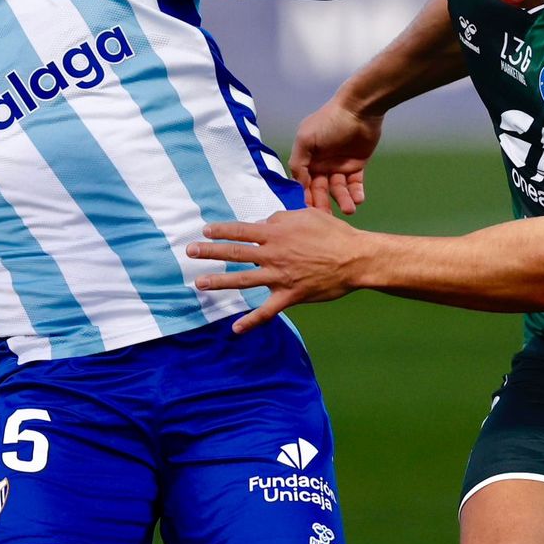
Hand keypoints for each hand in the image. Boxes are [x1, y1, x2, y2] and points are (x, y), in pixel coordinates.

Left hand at [188, 209, 363, 332]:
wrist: (354, 258)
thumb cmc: (333, 233)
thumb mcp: (306, 215)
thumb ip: (282, 218)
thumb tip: (265, 223)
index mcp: (276, 233)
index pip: (241, 231)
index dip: (221, 230)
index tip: (205, 231)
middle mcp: (273, 255)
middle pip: (236, 253)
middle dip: (210, 252)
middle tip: (190, 252)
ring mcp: (280, 277)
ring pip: (244, 280)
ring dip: (220, 282)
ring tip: (199, 283)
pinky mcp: (289, 296)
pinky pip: (267, 311)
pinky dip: (251, 321)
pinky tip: (235, 329)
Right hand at [289, 98, 382, 214]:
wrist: (359, 110)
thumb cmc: (329, 121)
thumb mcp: (305, 138)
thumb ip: (297, 162)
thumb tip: (298, 184)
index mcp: (307, 158)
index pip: (303, 183)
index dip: (305, 196)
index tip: (308, 211)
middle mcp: (321, 164)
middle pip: (321, 190)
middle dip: (323, 203)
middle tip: (328, 218)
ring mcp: (339, 166)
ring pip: (339, 189)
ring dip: (343, 200)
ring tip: (349, 210)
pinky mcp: (357, 166)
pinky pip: (355, 184)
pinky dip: (356, 193)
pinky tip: (358, 200)